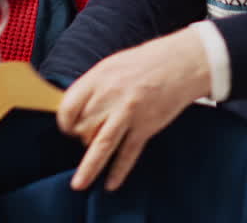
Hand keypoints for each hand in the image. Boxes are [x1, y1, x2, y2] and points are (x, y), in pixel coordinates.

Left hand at [56, 26, 210, 191]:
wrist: (181, 64)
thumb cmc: (144, 63)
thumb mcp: (112, 66)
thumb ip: (94, 87)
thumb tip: (75, 110)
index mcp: (99, 78)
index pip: (69, 107)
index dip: (65, 122)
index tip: (68, 128)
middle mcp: (111, 96)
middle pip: (84, 128)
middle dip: (80, 138)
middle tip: (84, 139)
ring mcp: (129, 113)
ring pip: (102, 145)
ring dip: (89, 168)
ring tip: (79, 185)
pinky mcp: (146, 127)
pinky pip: (128, 153)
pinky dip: (119, 170)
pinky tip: (111, 184)